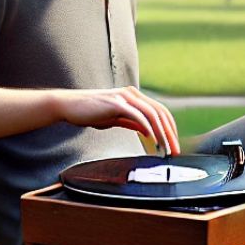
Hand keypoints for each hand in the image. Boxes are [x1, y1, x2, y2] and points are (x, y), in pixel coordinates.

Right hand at [53, 87, 179, 154]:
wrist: (69, 106)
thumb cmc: (90, 111)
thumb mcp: (115, 118)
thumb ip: (132, 122)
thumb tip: (147, 131)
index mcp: (134, 96)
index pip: (159, 111)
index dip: (169, 128)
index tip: (173, 143)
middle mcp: (132, 94)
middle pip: (160, 113)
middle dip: (170, 133)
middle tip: (174, 150)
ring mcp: (125, 97)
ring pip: (152, 114)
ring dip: (162, 133)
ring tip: (165, 148)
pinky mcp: (117, 103)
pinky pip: (138, 116)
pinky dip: (148, 128)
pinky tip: (152, 139)